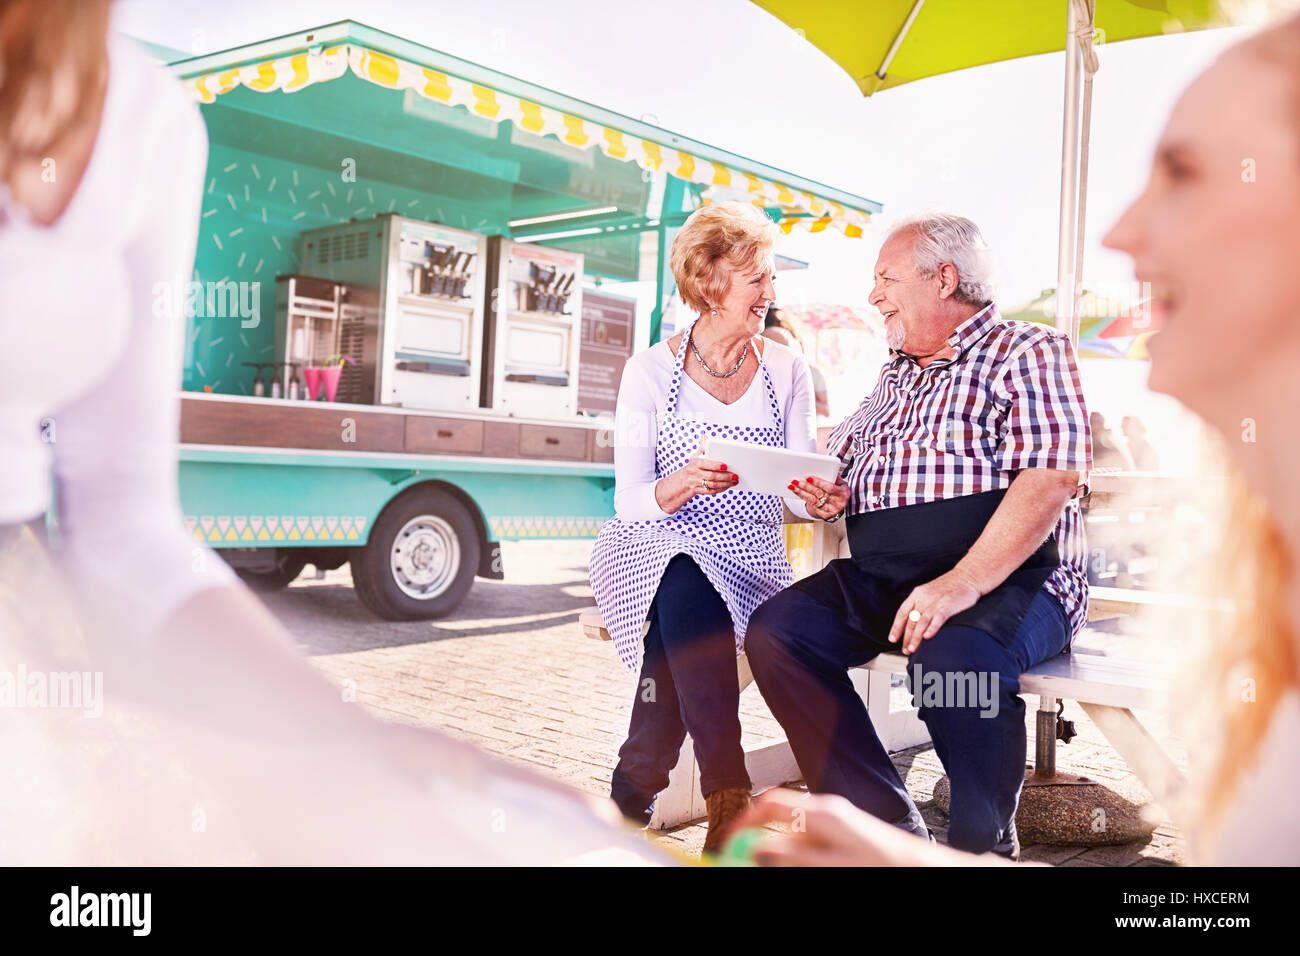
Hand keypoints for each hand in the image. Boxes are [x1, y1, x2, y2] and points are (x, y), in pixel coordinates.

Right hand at [673, 435, 738, 501]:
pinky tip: (728, 486)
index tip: (726, 465)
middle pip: (711, 476)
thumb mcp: (696, 455)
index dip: (715, 465)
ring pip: (712, 484)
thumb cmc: (694, 465)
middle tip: (735, 475)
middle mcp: (694, 473)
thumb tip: (705, 436)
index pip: (705, 463)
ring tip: (734, 481)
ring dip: (725, 484)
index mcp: (695, 462)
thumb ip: (703, 447)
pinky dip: (720, 489)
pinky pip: (710, 491)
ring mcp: (695, 483)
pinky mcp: (698, 491)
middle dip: (725, 476)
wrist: (683, 480)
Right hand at [726, 789, 945, 866]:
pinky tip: (810, 868)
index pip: (768, 805)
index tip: (728, 847)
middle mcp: (827, 813)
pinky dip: (802, 859)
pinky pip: (812, 849)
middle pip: (778, 824)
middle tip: (749, 865)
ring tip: (778, 867)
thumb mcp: (832, 864)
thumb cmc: (888, 865)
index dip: (743, 824)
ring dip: (783, 856)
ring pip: (794, 840)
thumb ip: (793, 856)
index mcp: (822, 812)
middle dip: (760, 846)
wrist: (931, 871)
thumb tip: (756, 847)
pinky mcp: (847, 841)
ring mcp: (838, 826)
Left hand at [787, 473, 849, 519]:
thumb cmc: (839, 491)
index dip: (819, 483)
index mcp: (844, 493)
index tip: (808, 478)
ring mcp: (832, 510)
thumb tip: (830, 470)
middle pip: (819, 494)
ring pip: (813, 500)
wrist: (840, 505)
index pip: (829, 488)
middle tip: (795, 480)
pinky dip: (803, 497)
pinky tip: (797, 492)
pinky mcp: (825, 515)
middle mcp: (839, 503)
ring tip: (792, 485)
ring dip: (801, 492)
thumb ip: (835, 477)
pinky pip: (811, 505)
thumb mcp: (841, 483)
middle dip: (806, 486)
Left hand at [888, 568, 981, 653]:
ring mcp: (936, 602)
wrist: (967, 576)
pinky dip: (931, 628)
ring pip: (921, 622)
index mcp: (917, 594)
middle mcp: (924, 598)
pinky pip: (937, 619)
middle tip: (905, 650)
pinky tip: (927, 637)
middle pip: (911, 621)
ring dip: (915, 637)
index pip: (902, 613)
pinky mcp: (948, 605)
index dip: (896, 627)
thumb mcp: (929, 592)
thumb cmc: (949, 586)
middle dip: (906, 638)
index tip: (892, 639)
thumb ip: (921, 605)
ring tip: (913, 649)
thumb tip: (913, 623)